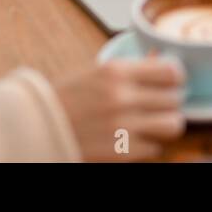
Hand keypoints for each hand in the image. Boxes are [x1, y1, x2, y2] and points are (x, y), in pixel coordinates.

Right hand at [54, 58, 186, 161]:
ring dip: (165, 124)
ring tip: (152, 124)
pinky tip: (130, 139)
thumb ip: (129, 69)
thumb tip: (161, 60)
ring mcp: (124, 126)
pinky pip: (155, 148)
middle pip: (176, 98)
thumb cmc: (65, 99)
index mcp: (115, 71)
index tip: (168, 82)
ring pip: (174, 124)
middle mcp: (122, 96)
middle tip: (156, 105)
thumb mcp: (95, 73)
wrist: (36, 129)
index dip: (174, 78)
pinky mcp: (122, 151)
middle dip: (168, 102)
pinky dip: (146, 145)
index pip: (172, 71)